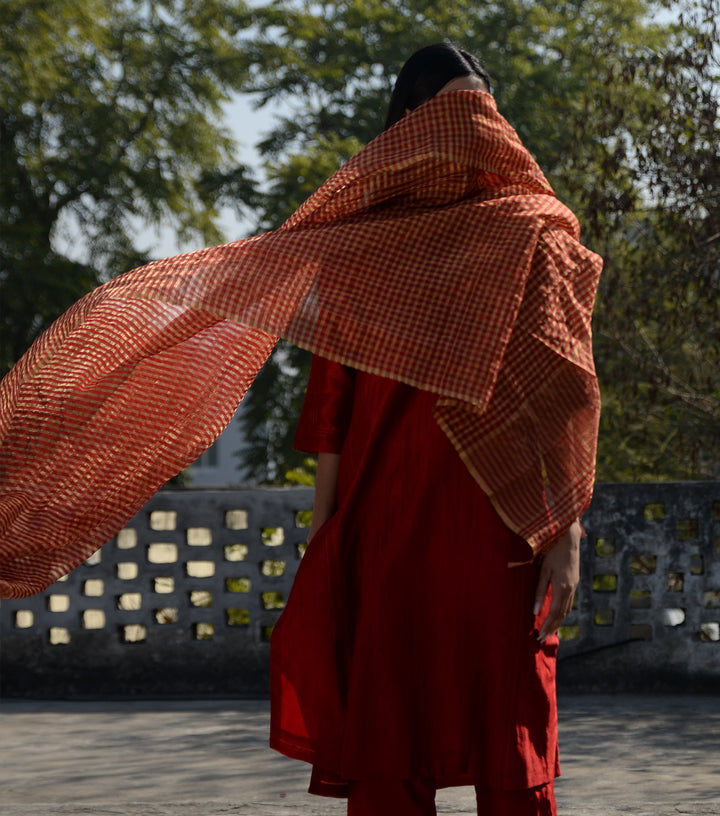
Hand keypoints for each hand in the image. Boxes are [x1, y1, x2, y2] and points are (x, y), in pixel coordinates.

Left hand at [534, 520, 581, 641]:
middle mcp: (570, 589)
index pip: (555, 613)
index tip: (540, 636)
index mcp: (562, 588)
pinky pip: (569, 602)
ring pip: (567, 609)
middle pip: (562, 615)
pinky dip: (563, 612)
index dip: (547, 626)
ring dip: (558, 621)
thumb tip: (535, 611)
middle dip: (552, 627)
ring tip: (549, 631)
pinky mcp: (574, 582)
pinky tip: (557, 614)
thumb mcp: (543, 570)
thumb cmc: (552, 551)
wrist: (569, 538)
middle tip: (542, 639)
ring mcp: (574, 586)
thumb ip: (540, 591)